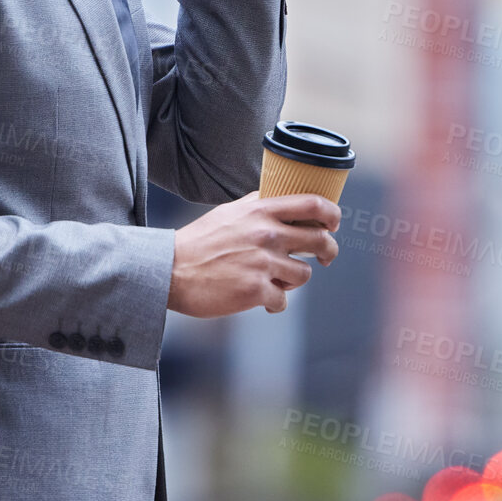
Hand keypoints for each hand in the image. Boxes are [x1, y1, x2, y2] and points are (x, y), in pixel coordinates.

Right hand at [167, 191, 340, 316]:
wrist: (169, 271)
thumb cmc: (200, 242)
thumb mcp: (230, 212)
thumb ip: (258, 204)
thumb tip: (283, 198)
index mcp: (261, 211)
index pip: (314, 204)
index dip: (332, 215)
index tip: (332, 224)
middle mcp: (266, 234)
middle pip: (320, 241)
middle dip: (328, 251)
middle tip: (323, 257)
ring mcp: (263, 264)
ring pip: (304, 275)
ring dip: (293, 280)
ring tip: (274, 280)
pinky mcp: (255, 291)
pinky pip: (282, 300)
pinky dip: (273, 303)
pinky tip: (258, 298)